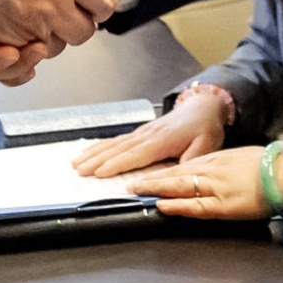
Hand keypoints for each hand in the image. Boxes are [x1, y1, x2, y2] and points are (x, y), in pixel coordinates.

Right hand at [71, 91, 229, 176]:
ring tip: (77, 163)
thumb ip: (191, 162)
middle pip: (118, 149)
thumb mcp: (206, 146)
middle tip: (79, 170)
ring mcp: (142, 133)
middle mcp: (147, 136)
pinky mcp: (140, 133)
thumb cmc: (205, 127)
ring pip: (114, 144)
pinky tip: (89, 151)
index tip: (100, 172)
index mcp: (162, 141)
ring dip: (94, 153)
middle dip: (97, 160)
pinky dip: (101, 146)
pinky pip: (117, 140)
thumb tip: (177, 176)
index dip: (117, 164)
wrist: (203, 106)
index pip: (136, 155)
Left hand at [121, 144, 282, 220]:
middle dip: (151, 179)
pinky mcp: (224, 204)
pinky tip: (162, 205)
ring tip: (136, 191)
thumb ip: (221, 164)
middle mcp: (211, 170)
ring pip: (180, 186)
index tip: (143, 173)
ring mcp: (216, 186)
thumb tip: (207, 172)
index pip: (181, 165)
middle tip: (129, 182)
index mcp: (216, 159)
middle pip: (175, 174)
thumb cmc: (268, 166)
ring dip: (156, 189)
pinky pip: (195, 205)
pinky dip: (177, 205)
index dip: (161, 170)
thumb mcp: (239, 158)